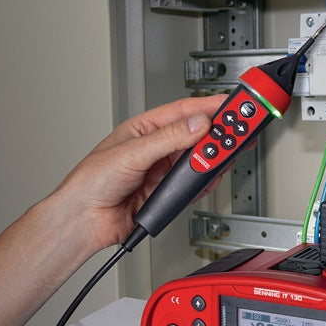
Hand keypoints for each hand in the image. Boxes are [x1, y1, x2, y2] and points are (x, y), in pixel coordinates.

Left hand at [51, 94, 226, 251]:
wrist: (85, 221)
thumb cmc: (91, 182)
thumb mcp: (132, 153)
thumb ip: (168, 138)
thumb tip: (197, 124)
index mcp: (145, 130)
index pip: (184, 112)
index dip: (210, 107)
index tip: (232, 105)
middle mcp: (157, 149)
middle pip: (197, 136)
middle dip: (219, 134)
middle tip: (240, 131)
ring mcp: (163, 172)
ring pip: (199, 160)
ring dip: (212, 159)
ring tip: (224, 156)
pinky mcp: (168, 193)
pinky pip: (194, 185)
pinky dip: (205, 182)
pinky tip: (208, 178)